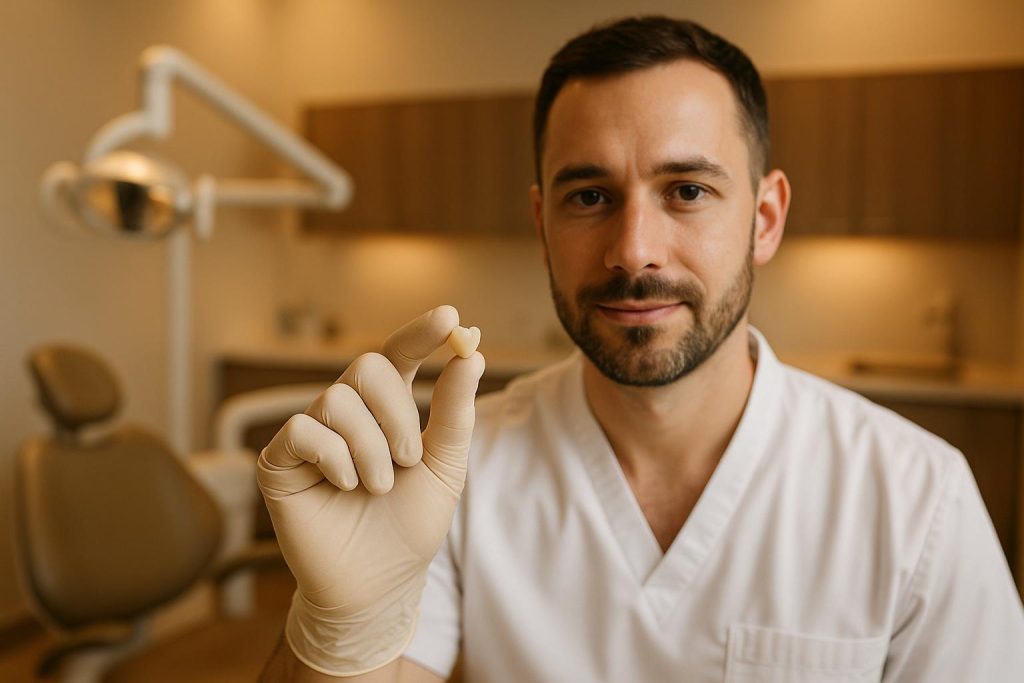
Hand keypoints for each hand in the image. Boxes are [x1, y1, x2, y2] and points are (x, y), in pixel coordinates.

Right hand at [256, 305, 483, 674]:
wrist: (380, 583)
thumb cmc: (411, 524)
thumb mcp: (445, 466)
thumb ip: (455, 412)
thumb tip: (472, 353)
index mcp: (385, 408)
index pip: (398, 354)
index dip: (420, 334)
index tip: (451, 318)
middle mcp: (346, 413)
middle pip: (366, 367)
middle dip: (396, 413)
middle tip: (407, 461)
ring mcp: (310, 434)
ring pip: (337, 400)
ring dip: (370, 449)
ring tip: (377, 487)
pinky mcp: (279, 461)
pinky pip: (303, 431)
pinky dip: (335, 459)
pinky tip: (344, 488)